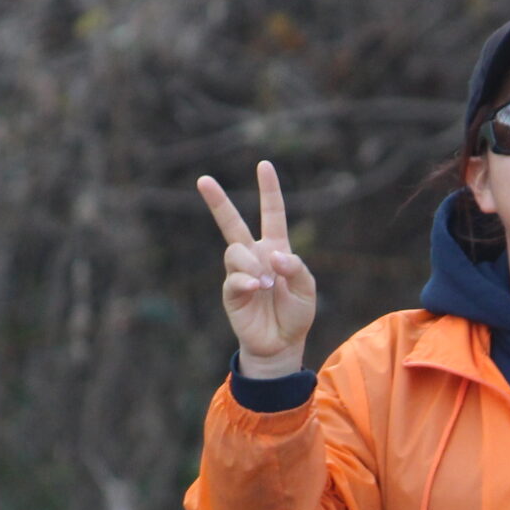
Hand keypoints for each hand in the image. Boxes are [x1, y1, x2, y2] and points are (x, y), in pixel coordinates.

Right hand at [197, 160, 316, 376]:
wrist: (281, 344)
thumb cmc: (295, 314)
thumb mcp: (307, 289)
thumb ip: (296, 268)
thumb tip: (273, 256)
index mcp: (276, 249)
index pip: (272, 213)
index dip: (269, 190)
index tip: (263, 165)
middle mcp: (255, 256)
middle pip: (232, 223)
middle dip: (217, 201)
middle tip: (203, 180)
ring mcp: (240, 272)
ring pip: (234, 251)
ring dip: (252, 265)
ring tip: (266, 285)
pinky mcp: (231, 292)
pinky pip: (233, 278)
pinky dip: (246, 281)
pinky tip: (255, 288)